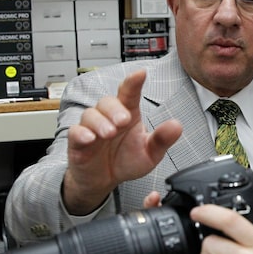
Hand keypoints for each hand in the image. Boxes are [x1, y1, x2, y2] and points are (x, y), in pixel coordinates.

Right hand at [62, 69, 181, 214]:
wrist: (105, 180)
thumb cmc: (126, 161)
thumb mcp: (150, 154)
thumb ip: (162, 140)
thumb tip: (176, 126)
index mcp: (128, 114)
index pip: (129, 93)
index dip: (133, 82)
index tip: (141, 73)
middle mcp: (108, 117)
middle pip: (107, 102)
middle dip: (115, 109)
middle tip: (124, 121)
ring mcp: (92, 128)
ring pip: (90, 114)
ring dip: (100, 122)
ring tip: (110, 133)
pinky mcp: (78, 143)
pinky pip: (75, 132)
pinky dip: (82, 133)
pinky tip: (90, 138)